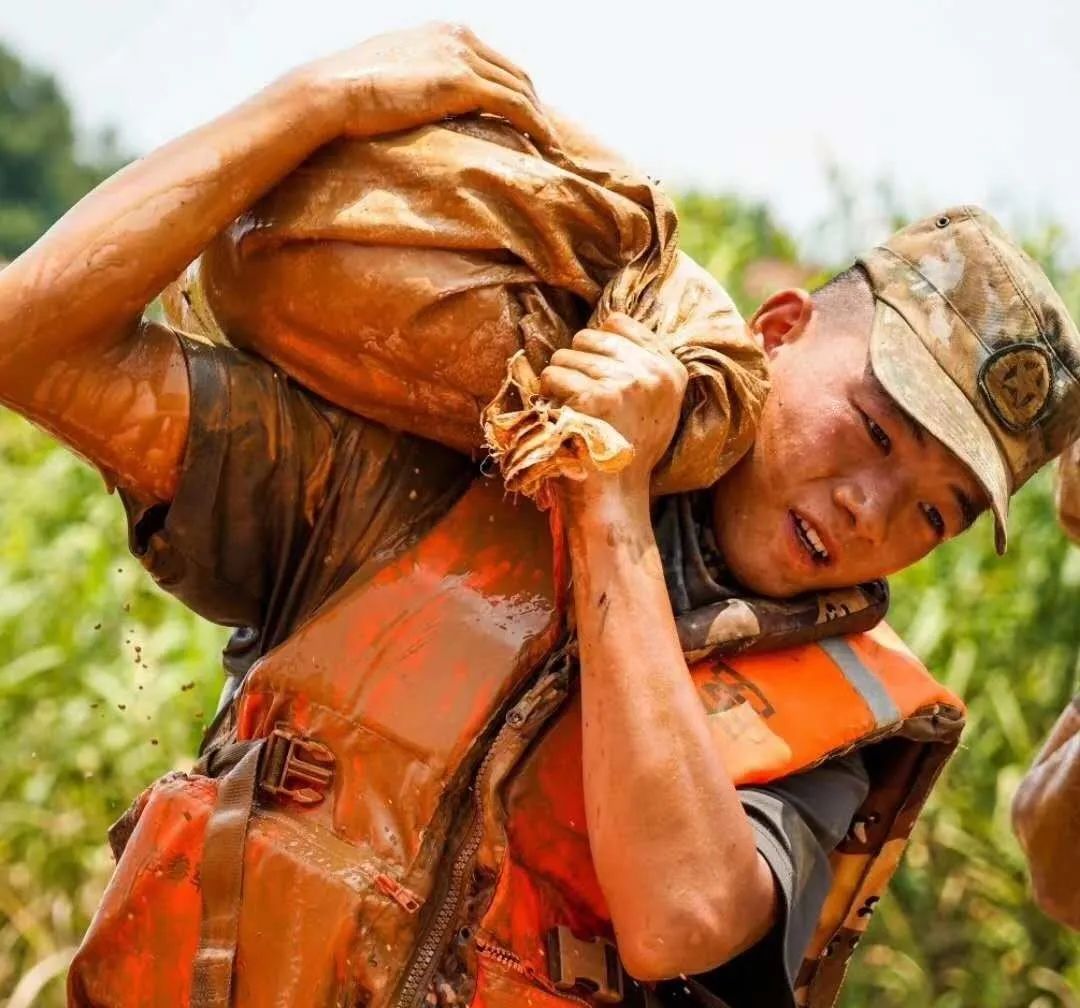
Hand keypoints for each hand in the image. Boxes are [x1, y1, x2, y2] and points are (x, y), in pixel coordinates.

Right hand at [291, 22, 555, 145]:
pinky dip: (535, 126)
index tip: (527, 119)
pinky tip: (544, 146)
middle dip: (535, 105)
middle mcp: (458, 37)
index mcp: (443, 32)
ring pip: (520, 89)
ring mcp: (462, 56)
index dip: (515, 91)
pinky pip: (514, 105)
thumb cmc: (349, 95)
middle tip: (548, 137)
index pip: (494, 61)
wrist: (330, 92)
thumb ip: (417, 81)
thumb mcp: (391, 78)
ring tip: (552, 149)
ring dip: (540, 119)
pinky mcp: (462, 82)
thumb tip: (419, 105)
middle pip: (515, 72)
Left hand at [540, 313, 687, 496]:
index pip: (620, 322)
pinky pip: (554, 375)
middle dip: (576, 362)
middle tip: (580, 396)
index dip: (597, 344)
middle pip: (589, 336)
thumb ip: (643, 366)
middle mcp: (652, 373)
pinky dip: (548, 393)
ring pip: (566, 354)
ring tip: (572, 409)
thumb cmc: (627, 452)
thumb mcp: (657, 406)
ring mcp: (624, 383)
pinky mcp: (594, 398)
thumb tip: (606, 325)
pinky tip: (560, 414)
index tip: (596, 374)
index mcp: (671, 370)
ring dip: (559, 379)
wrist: (615, 496)